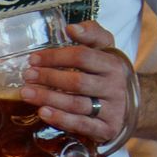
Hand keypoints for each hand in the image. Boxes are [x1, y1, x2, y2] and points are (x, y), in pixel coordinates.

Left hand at [21, 21, 137, 145]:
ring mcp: (112, 109)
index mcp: (113, 64)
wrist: (130, 105)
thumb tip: (71, 28)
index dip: (55, 57)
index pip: (82, 57)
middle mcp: (114, 87)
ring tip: (26, 93)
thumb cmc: (107, 74)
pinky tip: (43, 112)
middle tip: (27, 76)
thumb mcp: (105, 50)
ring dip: (48, 98)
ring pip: (77, 104)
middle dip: (49, 77)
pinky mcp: (107, 129)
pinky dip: (61, 119)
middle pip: (77, 81)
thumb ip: (91, 34)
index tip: (33, 59)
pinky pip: (82, 125)